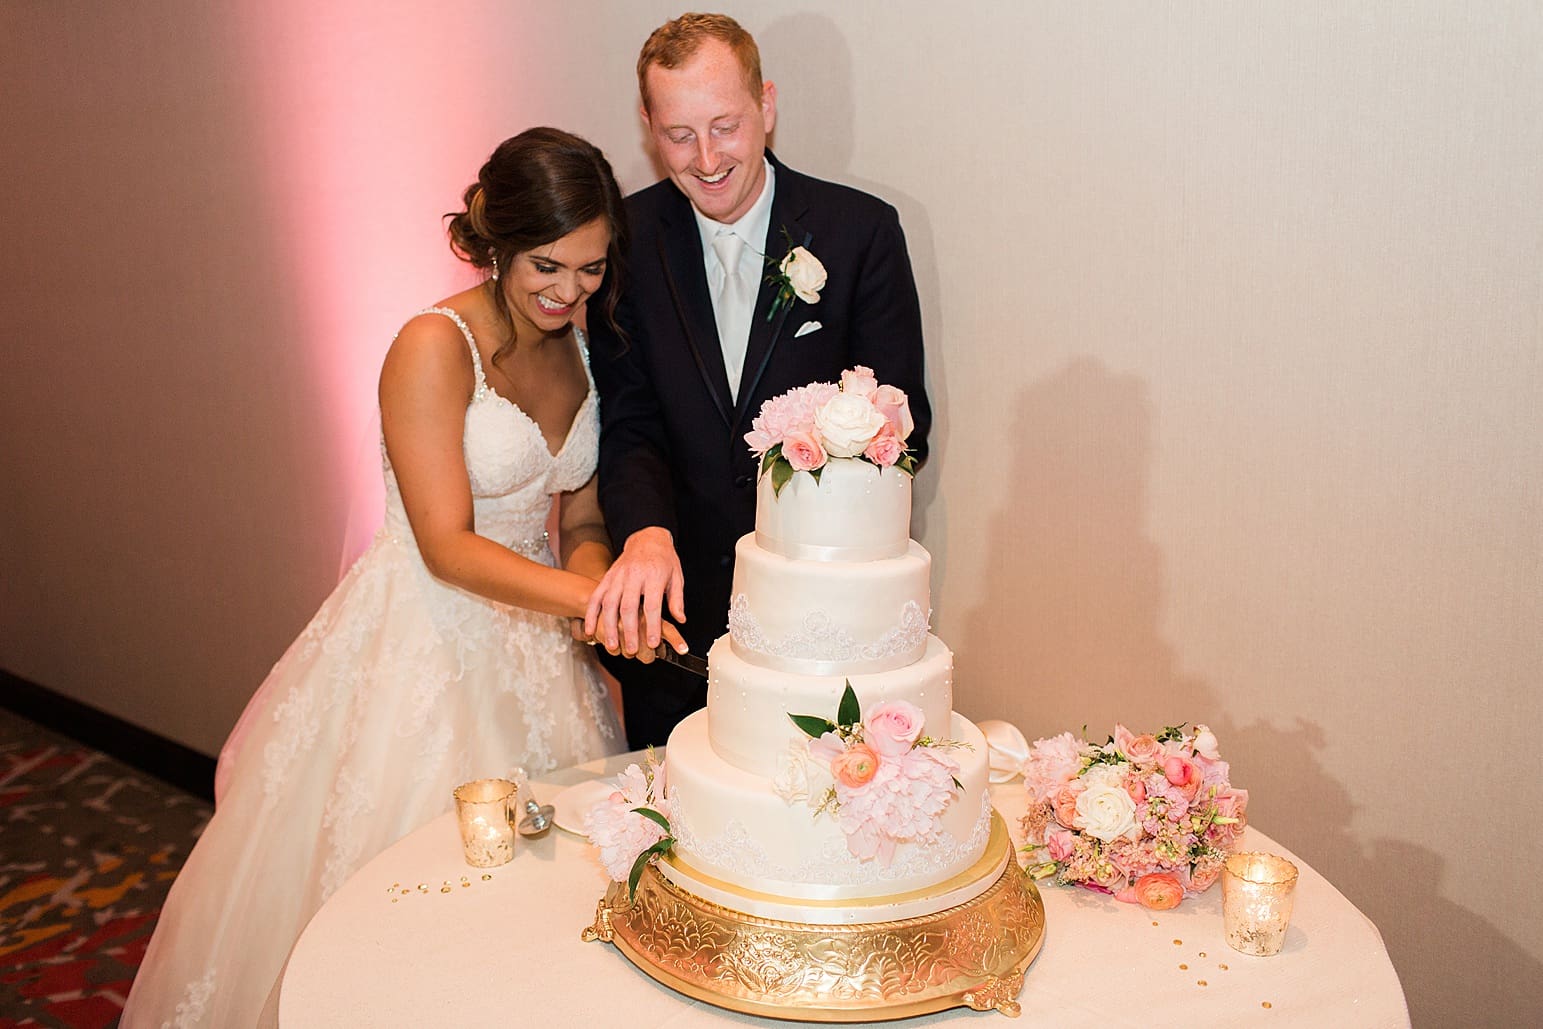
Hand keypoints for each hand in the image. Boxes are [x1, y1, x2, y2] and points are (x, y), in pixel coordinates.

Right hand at [583, 527, 685, 656]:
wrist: (647, 538)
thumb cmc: (664, 560)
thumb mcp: (676, 577)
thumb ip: (676, 600)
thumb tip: (680, 620)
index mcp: (653, 576)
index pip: (652, 604)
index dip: (651, 625)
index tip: (652, 643)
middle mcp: (633, 575)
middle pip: (628, 606)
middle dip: (628, 630)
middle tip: (630, 649)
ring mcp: (617, 576)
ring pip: (609, 603)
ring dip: (608, 626)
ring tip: (612, 645)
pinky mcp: (607, 577)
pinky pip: (596, 597)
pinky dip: (591, 614)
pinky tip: (590, 630)